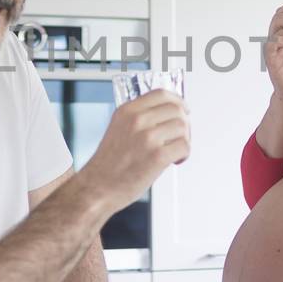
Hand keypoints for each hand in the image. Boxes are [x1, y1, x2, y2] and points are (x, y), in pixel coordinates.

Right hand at [76, 90, 189, 210]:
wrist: (97, 187)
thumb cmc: (108, 164)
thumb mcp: (119, 129)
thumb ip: (139, 119)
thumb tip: (168, 115)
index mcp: (127, 111)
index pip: (161, 94)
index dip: (177, 101)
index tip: (183, 110)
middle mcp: (137, 120)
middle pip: (176, 109)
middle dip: (184, 124)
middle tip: (180, 137)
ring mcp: (147, 138)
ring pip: (182, 127)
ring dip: (184, 140)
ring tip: (174, 152)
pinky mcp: (157, 156)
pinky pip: (184, 146)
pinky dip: (184, 154)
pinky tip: (174, 161)